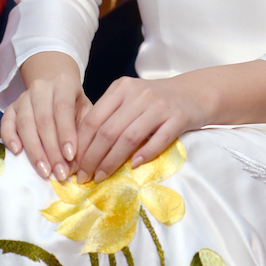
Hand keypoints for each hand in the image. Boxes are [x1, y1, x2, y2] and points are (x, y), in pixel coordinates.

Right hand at [1, 55, 91, 180]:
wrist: (56, 90)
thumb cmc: (74, 105)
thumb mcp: (85, 111)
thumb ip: (83, 131)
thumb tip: (78, 162)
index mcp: (64, 83)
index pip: (63, 108)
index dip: (66, 134)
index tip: (70, 157)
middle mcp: (42, 87)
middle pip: (44, 120)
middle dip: (52, 150)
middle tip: (60, 172)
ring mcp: (24, 96)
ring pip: (25, 123)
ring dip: (34, 150)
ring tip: (44, 171)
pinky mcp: (11, 107)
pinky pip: (6, 122)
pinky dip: (10, 137)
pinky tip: (17, 152)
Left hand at [74, 76, 206, 183]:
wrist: (192, 93)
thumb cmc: (154, 100)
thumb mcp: (129, 99)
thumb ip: (109, 116)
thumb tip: (81, 151)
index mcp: (121, 88)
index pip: (93, 119)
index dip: (81, 145)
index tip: (74, 165)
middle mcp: (139, 94)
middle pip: (108, 131)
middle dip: (92, 158)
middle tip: (84, 177)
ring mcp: (159, 105)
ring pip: (129, 138)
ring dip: (112, 161)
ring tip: (101, 177)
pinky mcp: (178, 117)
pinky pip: (158, 140)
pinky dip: (145, 155)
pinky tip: (134, 167)